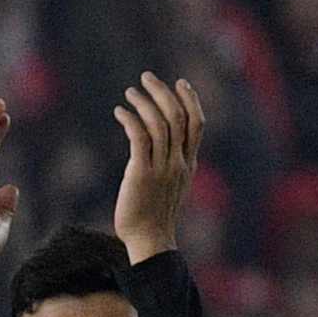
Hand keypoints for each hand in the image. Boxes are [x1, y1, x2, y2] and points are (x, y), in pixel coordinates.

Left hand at [108, 73, 204, 262]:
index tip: (179, 82)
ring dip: (144, 103)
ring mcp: (163, 168)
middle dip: (163, 93)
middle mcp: (180, 162)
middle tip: (147, 77)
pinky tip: (120, 112)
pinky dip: (131, 120)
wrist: (149, 240)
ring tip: (129, 92)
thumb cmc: (154, 214)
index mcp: (189, 163)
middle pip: (179, 117)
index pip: (197, 124)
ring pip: (160, 124)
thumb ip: (170, 164)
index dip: (190, 100)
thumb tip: (159, 147)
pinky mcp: (142, 174)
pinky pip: (140, 139)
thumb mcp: (170, 185)